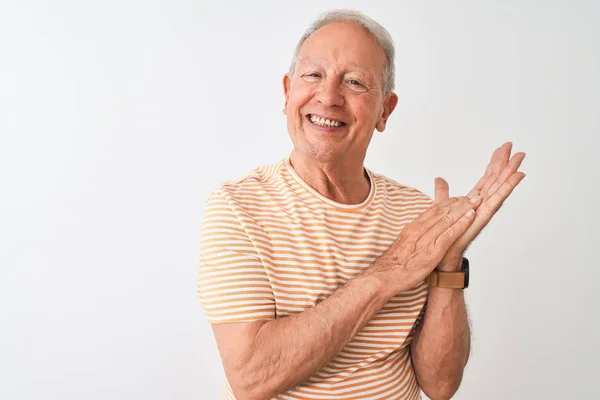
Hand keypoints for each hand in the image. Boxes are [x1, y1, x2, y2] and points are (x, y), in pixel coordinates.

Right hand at [374, 195, 481, 292]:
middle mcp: (420, 229)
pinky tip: (471, 217)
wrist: (385, 275)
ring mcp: (427, 238)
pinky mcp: (433, 250)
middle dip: (459, 202)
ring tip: (476, 201)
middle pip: (442, 211)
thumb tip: (417, 237)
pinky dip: (462, 223)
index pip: (432, 210)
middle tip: (473, 195)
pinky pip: (450, 233)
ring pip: (448, 218)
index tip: (458, 198)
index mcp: (413, 227)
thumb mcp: (402, 245)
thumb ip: (412, 238)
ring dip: (464, 208)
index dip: (447, 203)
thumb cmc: (393, 264)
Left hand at [436, 142, 526, 270]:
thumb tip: (440, 179)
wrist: (442, 254)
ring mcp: (484, 210)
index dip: (494, 163)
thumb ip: (443, 193)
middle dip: (505, 164)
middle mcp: (482, 204)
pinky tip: (517, 177)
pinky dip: (507, 188)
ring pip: (500, 188)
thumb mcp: (442, 206)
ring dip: (510, 173)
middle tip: (515, 148)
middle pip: (496, 180)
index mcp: (474, 200)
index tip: (502, 148)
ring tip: (520, 159)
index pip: (487, 178)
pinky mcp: (483, 217)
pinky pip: (496, 200)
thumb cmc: (446, 235)